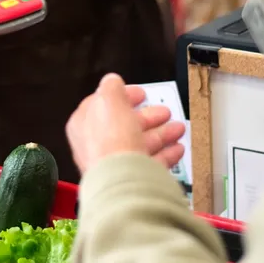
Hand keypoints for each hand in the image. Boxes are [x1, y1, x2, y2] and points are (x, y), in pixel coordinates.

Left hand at [67, 74, 185, 173]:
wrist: (122, 181)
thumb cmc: (110, 141)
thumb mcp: (109, 100)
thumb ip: (111, 87)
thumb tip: (112, 81)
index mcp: (85, 125)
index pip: (103, 105)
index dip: (124, 96)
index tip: (142, 94)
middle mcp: (97, 146)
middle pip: (125, 126)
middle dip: (148, 117)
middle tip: (165, 112)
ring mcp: (115, 164)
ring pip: (141, 144)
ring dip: (162, 134)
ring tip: (178, 128)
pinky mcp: (132, 179)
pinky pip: (151, 164)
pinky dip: (166, 155)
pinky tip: (177, 149)